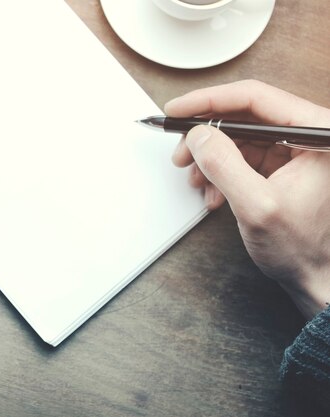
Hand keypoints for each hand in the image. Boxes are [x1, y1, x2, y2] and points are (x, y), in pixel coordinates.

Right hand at [165, 80, 329, 319]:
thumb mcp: (257, 206)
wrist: (312, 276)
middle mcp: (307, 135)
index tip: (178, 109)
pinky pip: (239, 156)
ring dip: (209, 158)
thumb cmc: (300, 248)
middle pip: (242, 116)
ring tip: (196, 180)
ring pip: (236, 137)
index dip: (210, 101)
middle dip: (205, 136)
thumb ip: (225, 165)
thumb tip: (198, 134)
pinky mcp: (280, 165)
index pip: (256, 98)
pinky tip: (213, 192)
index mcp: (317, 132)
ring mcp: (293, 150)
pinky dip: (219, 172)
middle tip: (180, 153)